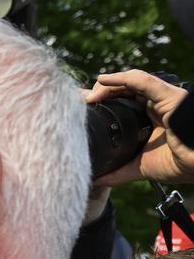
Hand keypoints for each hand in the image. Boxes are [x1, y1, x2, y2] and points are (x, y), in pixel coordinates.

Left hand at [88, 70, 193, 185]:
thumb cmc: (179, 163)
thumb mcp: (140, 167)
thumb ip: (119, 172)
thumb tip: (97, 181)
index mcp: (149, 116)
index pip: (122, 101)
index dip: (101, 102)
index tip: (80, 109)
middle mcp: (155, 103)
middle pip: (122, 90)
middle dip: (99, 93)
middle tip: (79, 103)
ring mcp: (162, 97)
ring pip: (130, 82)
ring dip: (105, 86)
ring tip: (88, 98)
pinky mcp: (169, 96)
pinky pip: (143, 81)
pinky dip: (122, 78)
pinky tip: (103, 80)